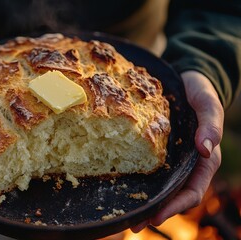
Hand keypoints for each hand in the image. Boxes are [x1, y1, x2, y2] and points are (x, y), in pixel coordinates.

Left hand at [131, 70, 223, 231]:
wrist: (186, 81)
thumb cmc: (201, 93)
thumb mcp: (208, 104)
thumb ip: (210, 123)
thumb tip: (206, 148)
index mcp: (203, 160)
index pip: (192, 191)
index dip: (175, 207)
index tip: (155, 217)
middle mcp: (186, 164)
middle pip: (172, 195)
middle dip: (155, 211)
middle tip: (132, 224)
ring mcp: (171, 159)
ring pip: (159, 186)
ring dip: (144, 202)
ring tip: (123, 213)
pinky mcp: (158, 150)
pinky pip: (149, 169)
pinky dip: (138, 180)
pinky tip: (121, 184)